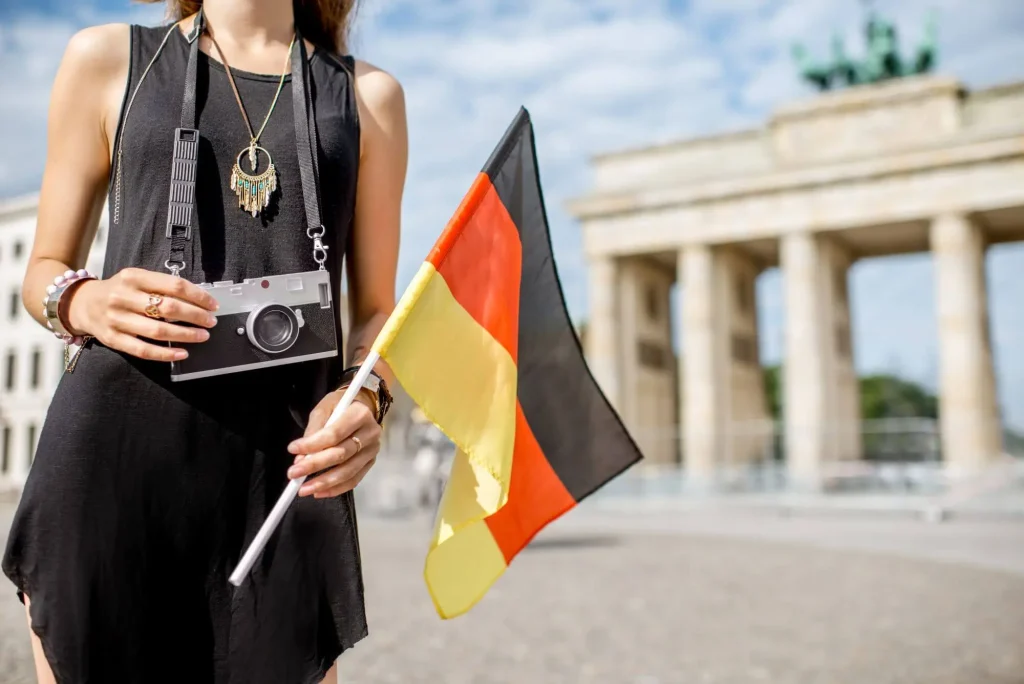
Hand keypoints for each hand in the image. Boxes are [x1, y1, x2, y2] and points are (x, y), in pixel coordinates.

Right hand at [66, 267, 218, 361]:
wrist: (81, 303)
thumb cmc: (119, 291)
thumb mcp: (136, 279)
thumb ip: (161, 286)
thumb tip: (197, 300)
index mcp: (133, 277)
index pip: (174, 286)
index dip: (198, 296)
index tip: (212, 305)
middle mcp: (123, 297)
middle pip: (168, 308)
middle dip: (196, 316)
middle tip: (210, 322)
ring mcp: (116, 319)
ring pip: (158, 331)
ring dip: (186, 335)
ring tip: (202, 336)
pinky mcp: (112, 339)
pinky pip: (143, 350)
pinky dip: (166, 354)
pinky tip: (183, 353)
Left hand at [287, 389, 380, 497]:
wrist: (363, 407)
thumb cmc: (340, 405)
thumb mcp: (324, 409)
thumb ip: (313, 431)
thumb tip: (301, 458)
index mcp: (360, 414)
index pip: (334, 434)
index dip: (313, 444)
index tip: (292, 450)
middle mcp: (371, 433)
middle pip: (341, 454)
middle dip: (315, 466)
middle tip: (293, 474)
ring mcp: (373, 450)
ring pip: (348, 471)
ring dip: (324, 483)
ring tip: (304, 489)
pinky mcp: (371, 462)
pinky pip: (354, 480)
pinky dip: (336, 489)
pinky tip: (319, 492)